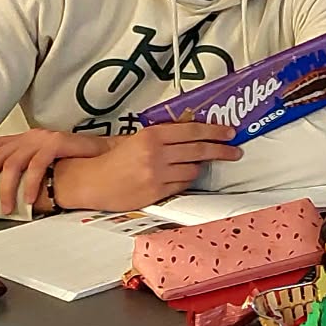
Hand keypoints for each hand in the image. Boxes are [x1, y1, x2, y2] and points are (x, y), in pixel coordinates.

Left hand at [0, 128, 105, 215]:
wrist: (100, 155)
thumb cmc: (70, 162)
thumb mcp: (40, 162)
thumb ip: (22, 169)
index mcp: (22, 139)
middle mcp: (29, 136)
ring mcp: (42, 139)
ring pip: (12, 163)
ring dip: (5, 189)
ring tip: (6, 208)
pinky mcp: (57, 143)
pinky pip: (36, 165)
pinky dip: (29, 184)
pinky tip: (28, 199)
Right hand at [49, 122, 240, 210]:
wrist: (90, 182)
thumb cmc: (112, 159)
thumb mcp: (137, 138)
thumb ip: (163, 136)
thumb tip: (191, 132)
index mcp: (152, 136)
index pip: (193, 131)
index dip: (215, 132)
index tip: (229, 132)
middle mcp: (156, 155)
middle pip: (199, 151)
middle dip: (221, 150)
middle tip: (234, 150)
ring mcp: (157, 176)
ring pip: (192, 170)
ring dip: (198, 167)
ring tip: (196, 165)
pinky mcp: (155, 193)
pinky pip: (181, 185)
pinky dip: (185, 180)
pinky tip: (181, 177)